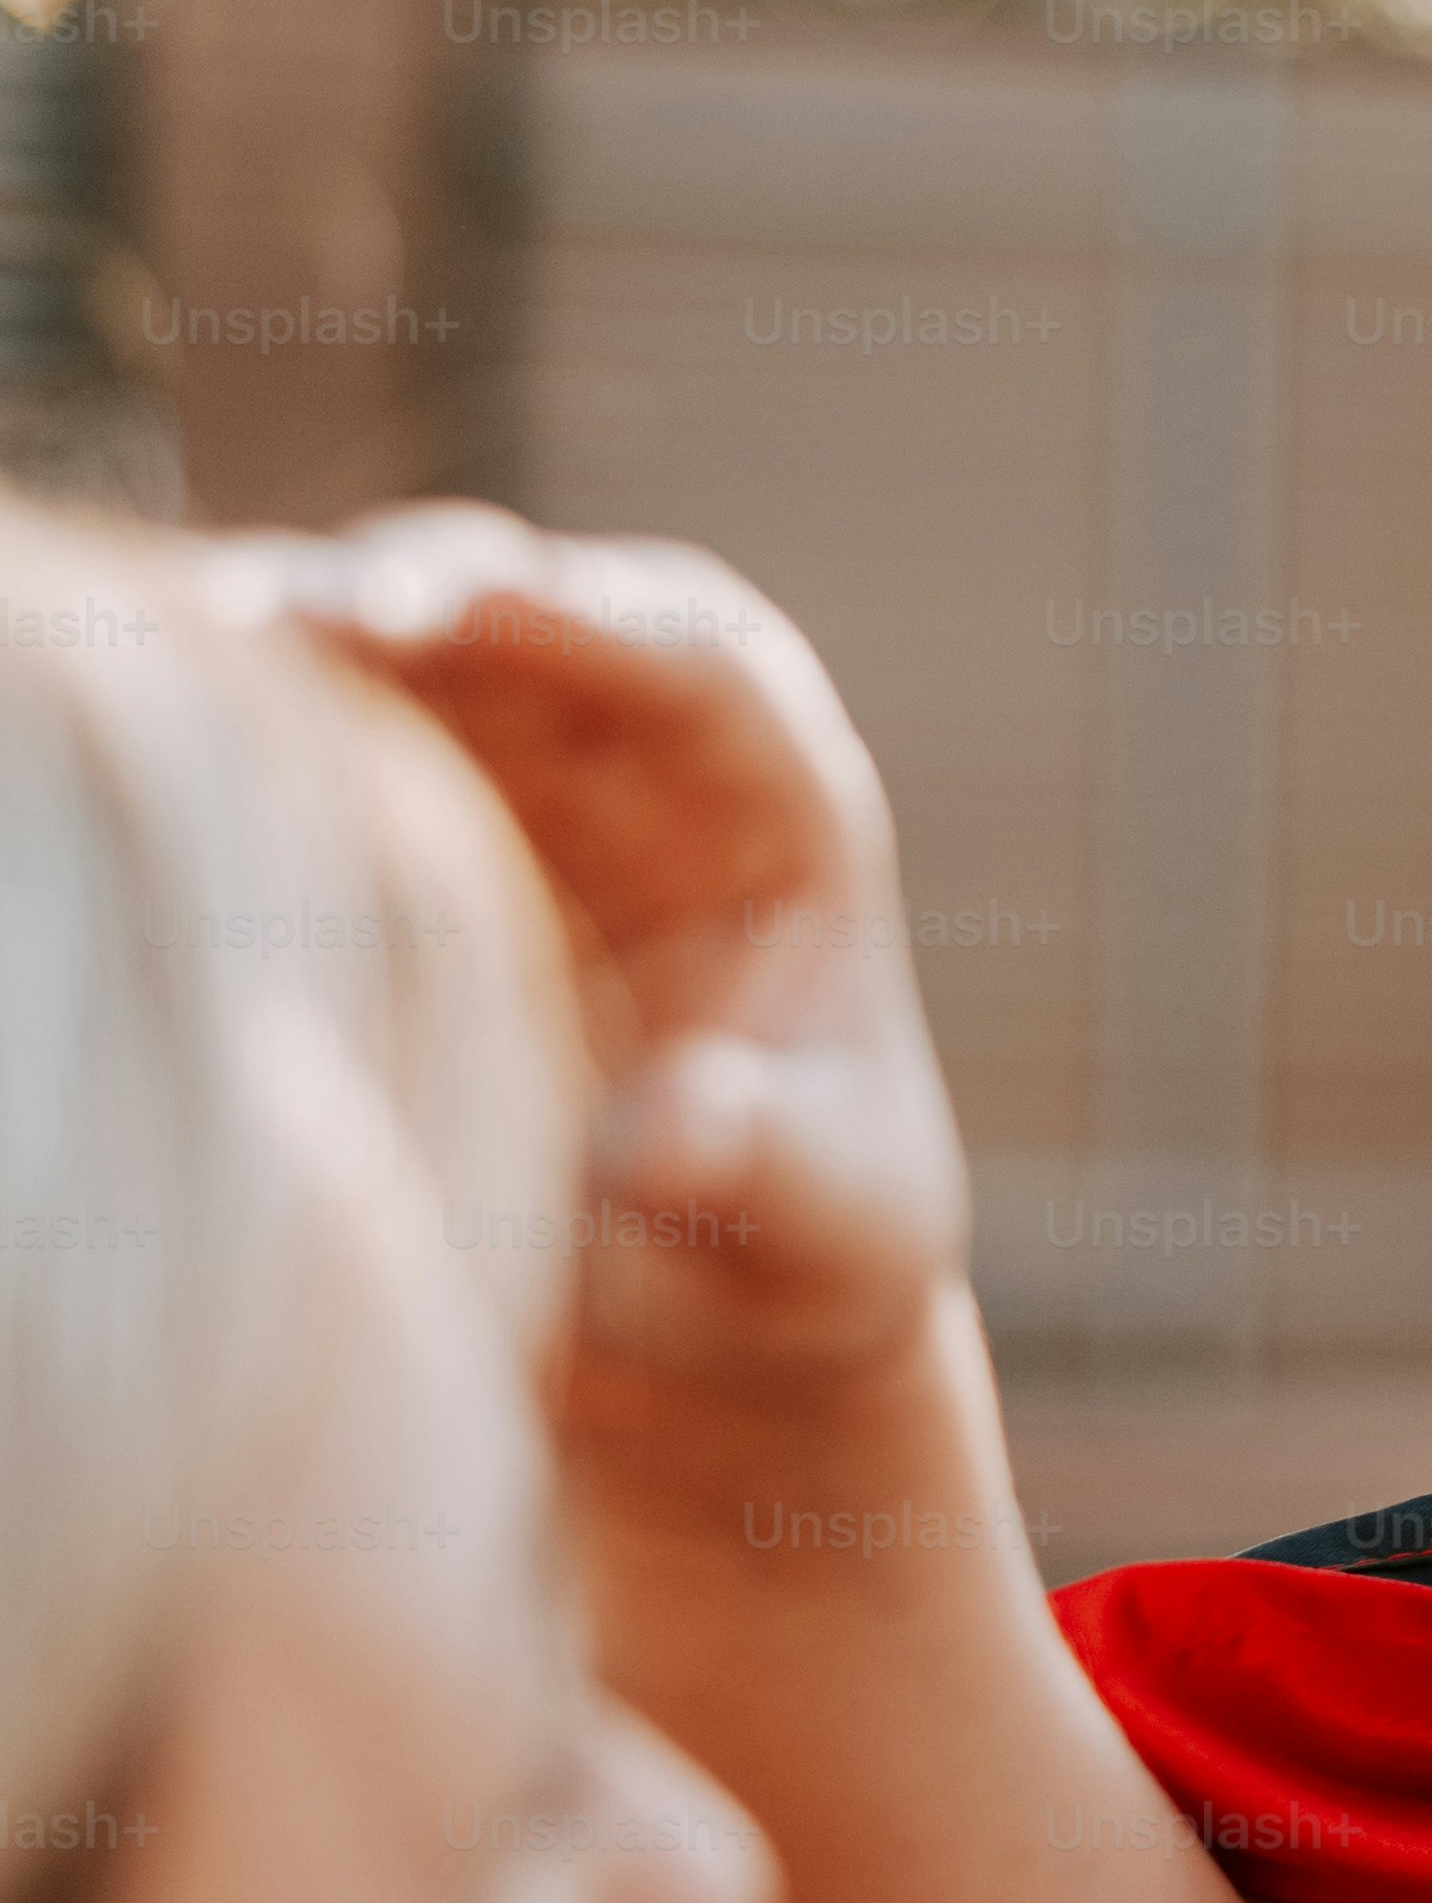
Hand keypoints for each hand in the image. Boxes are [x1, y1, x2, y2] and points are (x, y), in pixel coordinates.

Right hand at [233, 508, 970, 1405]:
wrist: (707, 1307)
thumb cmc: (798, 1248)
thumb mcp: (822, 1222)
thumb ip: (769, 1165)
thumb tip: (676, 1132)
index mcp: (784, 818)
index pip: (706, 668)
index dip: (580, 622)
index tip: (454, 608)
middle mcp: (648, 769)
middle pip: (528, 621)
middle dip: (404, 595)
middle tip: (263, 612)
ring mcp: (515, 793)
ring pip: (401, 664)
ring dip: (295, 647)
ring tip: (166, 659)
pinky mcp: (401, 843)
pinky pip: (319, 753)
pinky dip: (239, 733)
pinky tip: (138, 744)